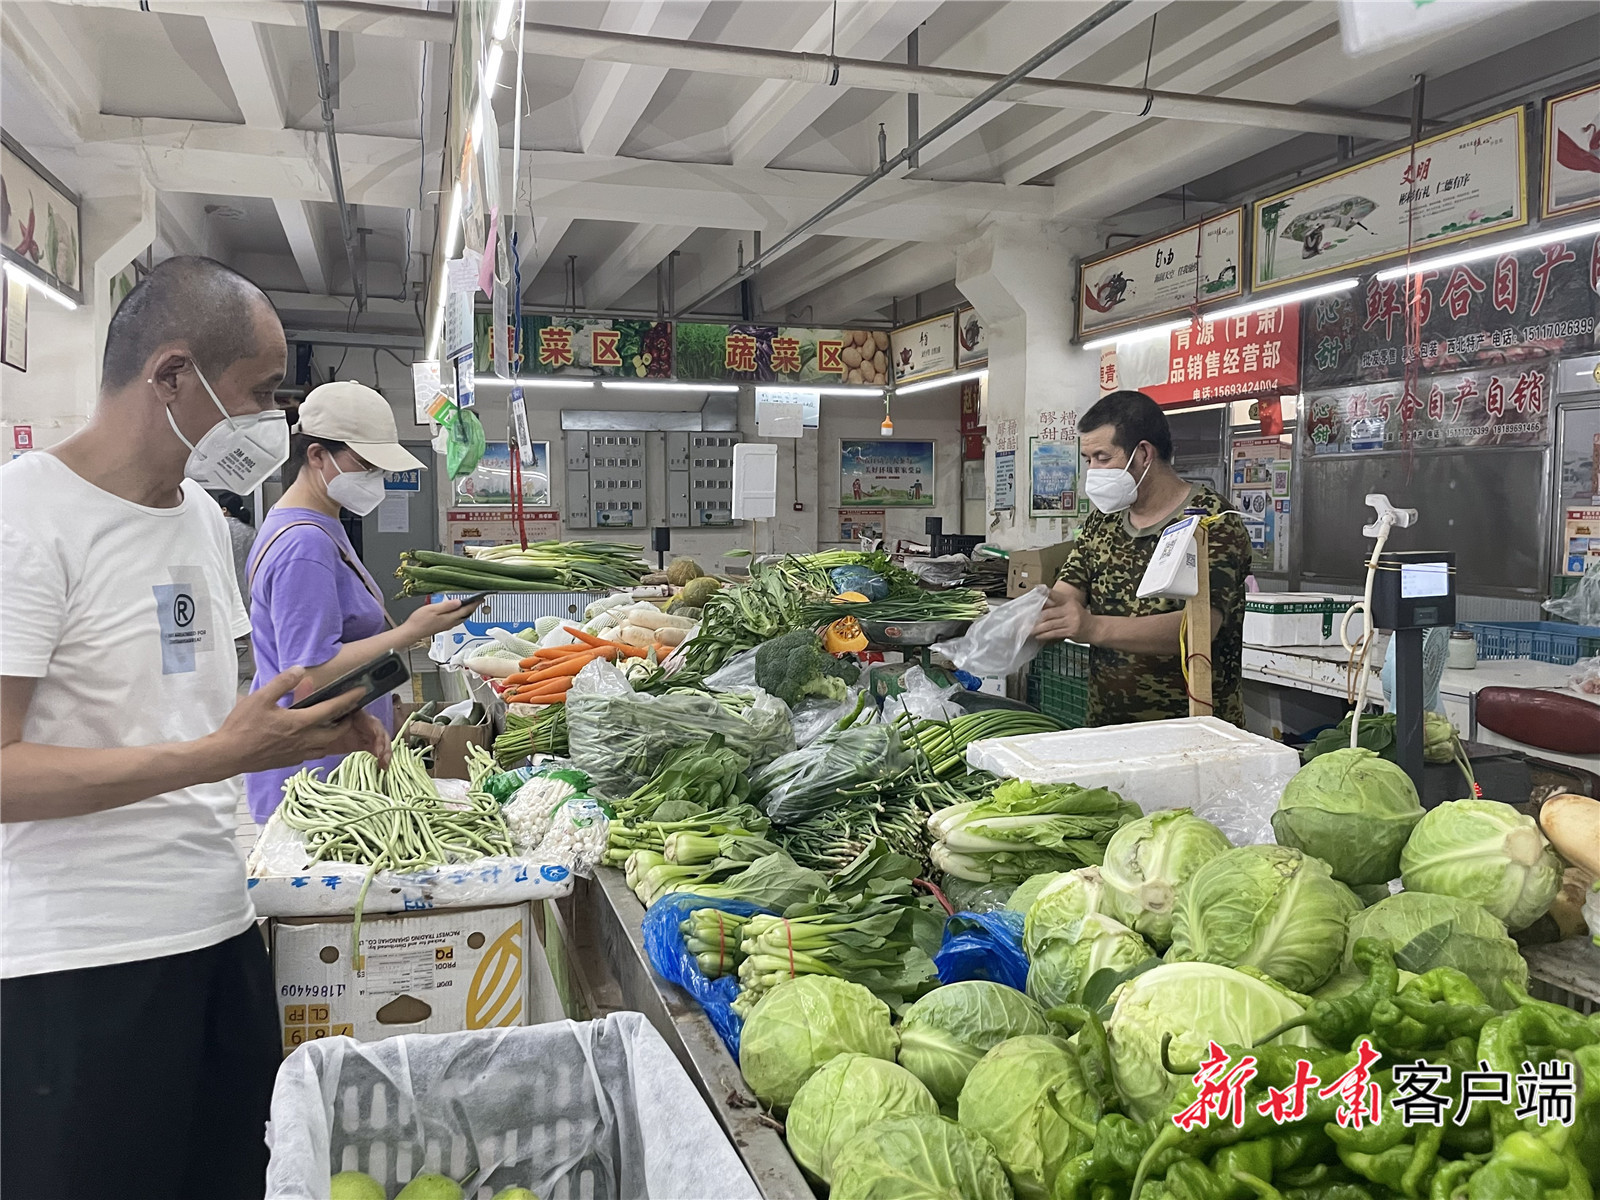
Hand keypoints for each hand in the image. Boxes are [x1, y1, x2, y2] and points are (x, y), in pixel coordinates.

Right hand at [211, 668, 383, 774]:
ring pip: (326, 745)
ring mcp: (297, 753)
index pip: (332, 709)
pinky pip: (314, 753)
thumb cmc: (242, 727)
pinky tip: (314, 738)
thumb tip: (300, 670)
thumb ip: (282, 683)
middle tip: (351, 710)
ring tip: (337, 723)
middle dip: (347, 720)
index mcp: (299, 723)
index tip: (362, 691)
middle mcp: (304, 740)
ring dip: (336, 734)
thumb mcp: (260, 698)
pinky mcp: (290, 761)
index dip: (349, 699)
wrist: (227, 755)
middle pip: (336, 732)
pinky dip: (321, 744)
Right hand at [401, 597, 478, 639]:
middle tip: (478, 601)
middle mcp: (450, 623)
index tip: (481, 599)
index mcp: (450, 618)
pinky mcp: (443, 626)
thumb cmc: (419, 621)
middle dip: (473, 608)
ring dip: (467, 611)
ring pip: (461, 618)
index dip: (474, 604)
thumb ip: (447, 606)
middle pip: (466, 615)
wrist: (411, 632)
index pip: (466, 610)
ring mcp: (447, 626)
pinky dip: (459, 614)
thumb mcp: (433, 609)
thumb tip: (459, 602)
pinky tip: (457, 611)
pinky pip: (455, 620)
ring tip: (469, 605)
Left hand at [1033, 590, 1092, 643]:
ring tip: (1029, 631)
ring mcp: (1071, 620)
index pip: (1055, 595)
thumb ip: (1057, 605)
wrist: (1094, 628)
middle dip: (1035, 619)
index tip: (1037, 588)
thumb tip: (1039, 607)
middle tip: (1025, 622)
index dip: (1046, 592)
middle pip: (1048, 613)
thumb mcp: (1070, 606)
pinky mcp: (1071, 631)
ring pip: (1049, 625)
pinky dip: (1044, 635)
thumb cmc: (1078, 617)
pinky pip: (1054, 633)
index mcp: (1068, 601)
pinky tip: (1038, 636)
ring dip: (1038, 629)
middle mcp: (1070, 609)